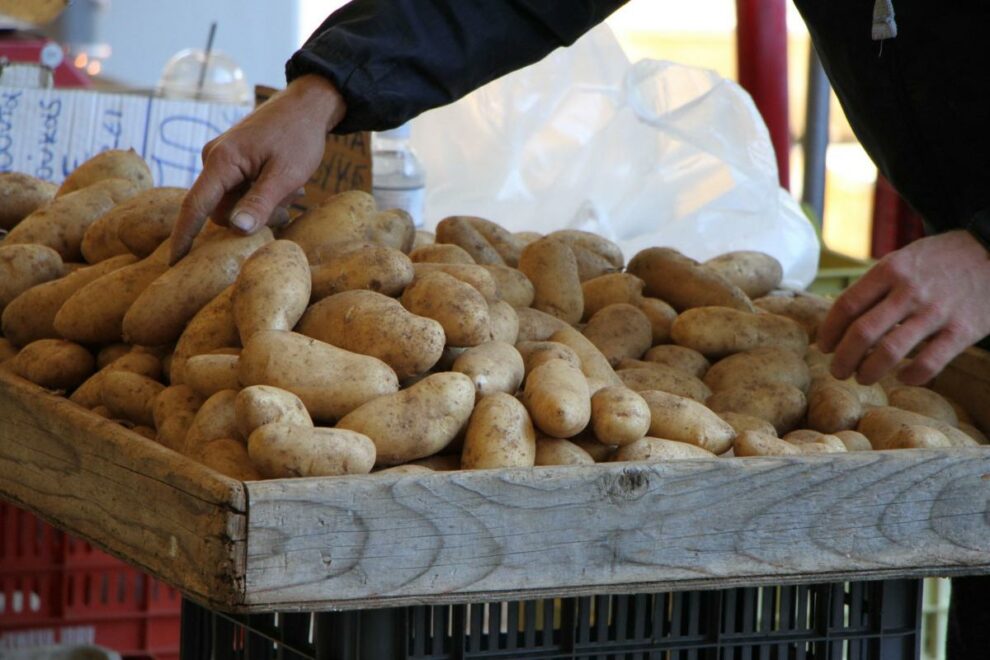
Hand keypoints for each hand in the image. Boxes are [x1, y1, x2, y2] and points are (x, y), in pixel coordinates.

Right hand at [169, 74, 346, 263]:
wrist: (307, 105)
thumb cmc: (299, 136)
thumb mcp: (286, 175)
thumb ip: (260, 202)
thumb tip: (236, 230)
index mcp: (222, 160)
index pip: (194, 205)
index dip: (184, 236)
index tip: (173, 263)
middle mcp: (214, 159)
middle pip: (221, 211)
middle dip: (252, 216)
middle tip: (288, 205)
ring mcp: (222, 161)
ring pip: (234, 205)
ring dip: (262, 207)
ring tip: (292, 190)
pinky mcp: (233, 163)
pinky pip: (240, 193)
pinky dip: (263, 196)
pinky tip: (286, 186)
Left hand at [817, 230, 989, 385]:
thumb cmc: (940, 260)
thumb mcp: (904, 259)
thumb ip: (876, 285)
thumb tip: (841, 319)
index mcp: (890, 270)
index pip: (846, 305)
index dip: (830, 331)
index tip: (824, 346)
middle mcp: (910, 290)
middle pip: (862, 332)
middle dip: (843, 358)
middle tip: (838, 371)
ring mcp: (936, 311)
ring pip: (890, 351)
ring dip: (869, 371)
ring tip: (863, 377)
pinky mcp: (963, 330)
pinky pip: (929, 363)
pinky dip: (911, 376)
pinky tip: (903, 377)